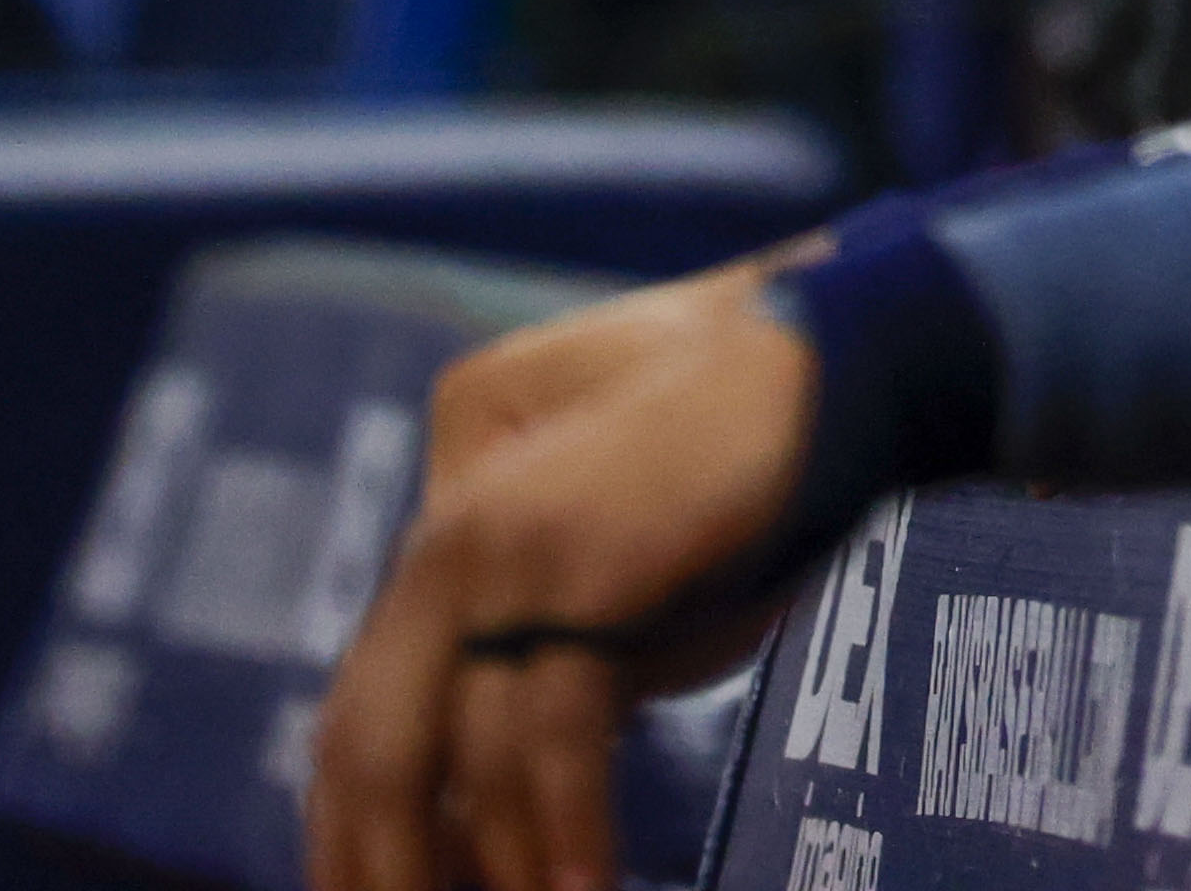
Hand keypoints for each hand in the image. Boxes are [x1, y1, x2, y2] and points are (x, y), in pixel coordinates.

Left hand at [307, 262, 818, 890]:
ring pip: (444, 757)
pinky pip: (549, 735)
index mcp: (447, 525)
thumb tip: (508, 784)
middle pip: (367, 744)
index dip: (356, 827)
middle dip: (379, 865)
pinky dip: (561, 831)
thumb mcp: (618, 547)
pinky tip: (583, 890)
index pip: (362, 708)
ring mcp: (506, 546)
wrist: (834, 352)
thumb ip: (552, 639)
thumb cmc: (743, 447)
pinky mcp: (582, 564)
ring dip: (487, 870)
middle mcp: (449, 537)